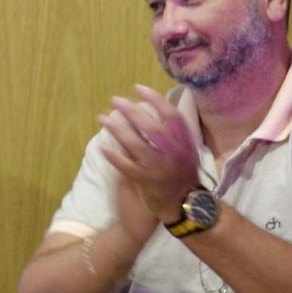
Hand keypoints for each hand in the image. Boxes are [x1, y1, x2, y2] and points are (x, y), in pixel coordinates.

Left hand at [98, 84, 198, 222]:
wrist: (184, 204)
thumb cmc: (184, 173)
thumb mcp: (189, 150)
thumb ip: (179, 130)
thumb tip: (166, 104)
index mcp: (185, 143)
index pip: (171, 116)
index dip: (155, 99)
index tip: (138, 88)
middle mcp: (173, 153)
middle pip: (151, 127)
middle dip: (131, 111)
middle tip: (115, 100)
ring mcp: (159, 168)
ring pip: (136, 145)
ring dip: (117, 130)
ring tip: (102, 118)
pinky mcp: (145, 181)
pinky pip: (126, 166)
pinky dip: (114, 156)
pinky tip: (102, 146)